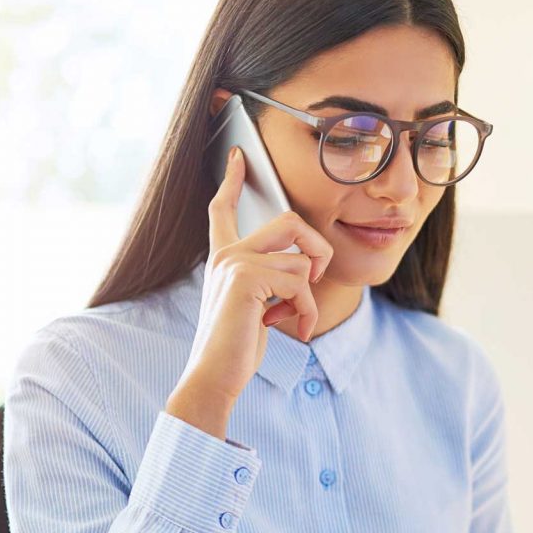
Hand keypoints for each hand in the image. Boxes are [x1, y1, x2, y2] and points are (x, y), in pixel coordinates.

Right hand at [175, 145, 332, 405]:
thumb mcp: (255, 307)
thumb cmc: (236, 348)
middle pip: (290, 221)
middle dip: (318, 248)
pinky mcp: (246, 278)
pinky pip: (299, 284)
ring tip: (291, 320)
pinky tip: (292, 328)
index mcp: (224, 259)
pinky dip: (305, 311)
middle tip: (315, 279)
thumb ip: (270, 280)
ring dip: (307, 299)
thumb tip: (305, 267)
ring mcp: (235, 263)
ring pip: (301, 261)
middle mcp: (227, 255)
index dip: (232, 180)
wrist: (214, 375)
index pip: (223, 209)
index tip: (238, 156)